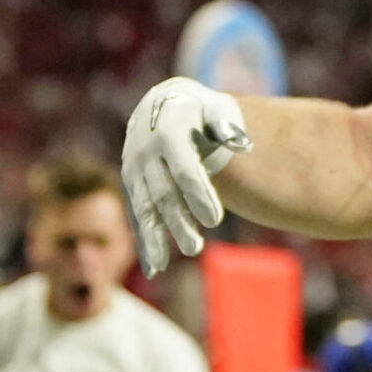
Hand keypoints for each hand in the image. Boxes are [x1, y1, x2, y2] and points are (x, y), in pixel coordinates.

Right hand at [123, 76, 252, 276]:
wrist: (163, 104)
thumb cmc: (201, 111)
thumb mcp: (217, 108)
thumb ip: (228, 125)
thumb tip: (242, 144)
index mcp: (168, 132)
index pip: (184, 169)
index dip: (199, 195)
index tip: (215, 220)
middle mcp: (145, 152)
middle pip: (163, 193)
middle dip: (177, 222)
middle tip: (195, 248)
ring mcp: (133, 168)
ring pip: (143, 207)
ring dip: (154, 237)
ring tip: (165, 265)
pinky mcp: (129, 183)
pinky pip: (135, 214)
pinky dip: (143, 240)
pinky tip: (153, 267)